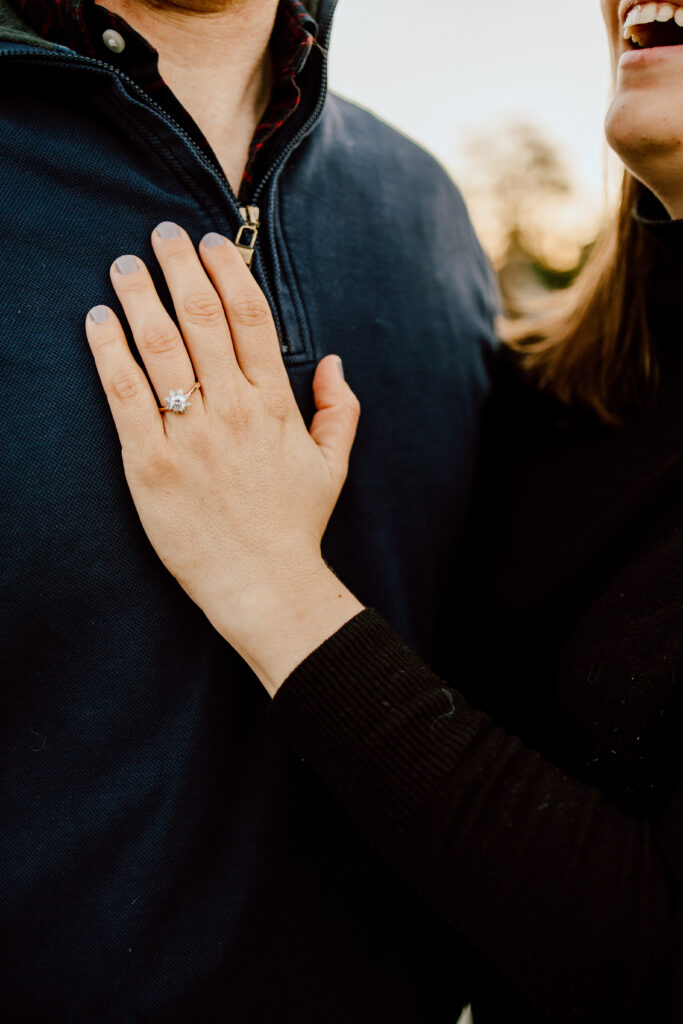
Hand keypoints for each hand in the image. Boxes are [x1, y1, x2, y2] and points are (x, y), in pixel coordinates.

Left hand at [85, 224, 362, 686]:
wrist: (263, 584)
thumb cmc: (295, 525)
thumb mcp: (332, 465)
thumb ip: (340, 409)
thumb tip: (336, 361)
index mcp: (274, 405)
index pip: (249, 320)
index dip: (228, 272)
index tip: (210, 242)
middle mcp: (233, 411)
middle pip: (201, 320)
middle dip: (180, 267)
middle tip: (161, 233)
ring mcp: (191, 435)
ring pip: (160, 348)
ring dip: (140, 297)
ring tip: (124, 264)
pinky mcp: (151, 463)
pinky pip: (126, 396)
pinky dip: (109, 353)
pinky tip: (98, 320)